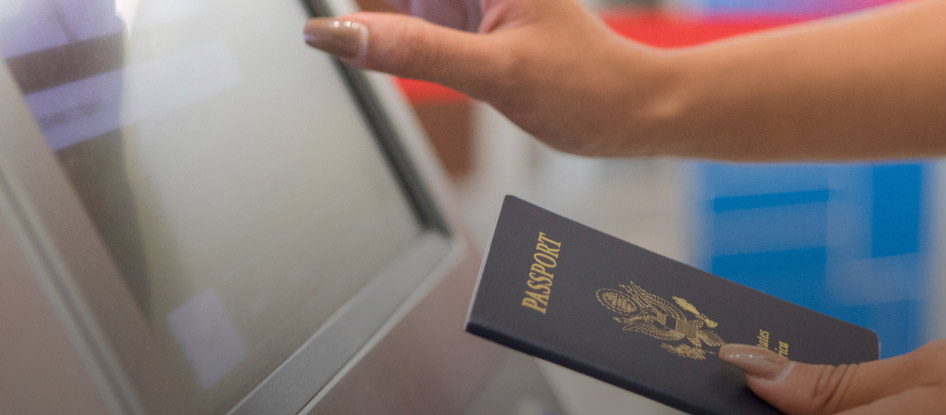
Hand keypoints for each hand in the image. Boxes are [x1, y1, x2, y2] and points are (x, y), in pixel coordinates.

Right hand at [302, 0, 674, 156]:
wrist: (629, 111)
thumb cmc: (588, 87)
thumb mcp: (497, 73)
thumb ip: (415, 51)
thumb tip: (333, 34)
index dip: (360, 1)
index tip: (309, 20)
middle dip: (369, 11)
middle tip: (315, 31)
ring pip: (399, 2)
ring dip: (373, 19)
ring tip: (442, 68)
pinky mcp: (457, 18)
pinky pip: (404, 11)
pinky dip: (380, 26)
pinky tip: (354, 37)